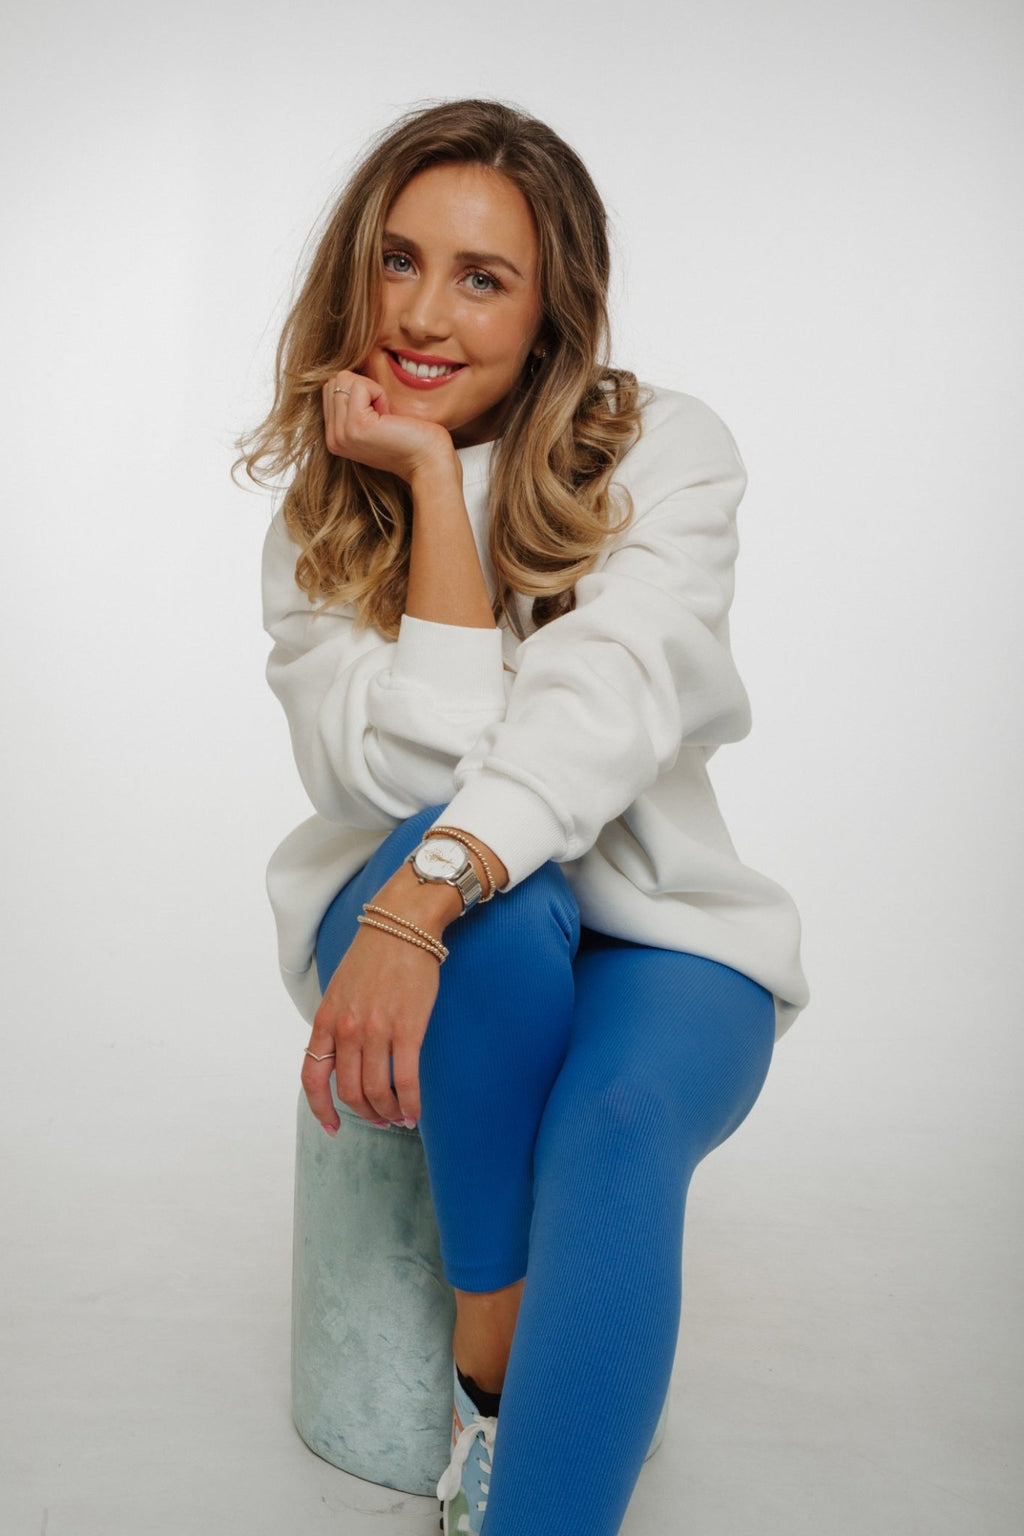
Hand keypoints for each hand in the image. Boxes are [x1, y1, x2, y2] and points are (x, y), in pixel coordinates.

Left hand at [301, 865, 457, 1133]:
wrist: (403, 924)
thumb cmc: (374, 956)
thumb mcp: (340, 990)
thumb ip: (337, 1024)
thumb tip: (342, 1058)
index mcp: (326, 1020)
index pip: (313, 1078)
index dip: (322, 1109)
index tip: (334, 1127)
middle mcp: (347, 1029)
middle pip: (350, 1092)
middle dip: (365, 1114)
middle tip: (380, 1120)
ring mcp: (376, 1030)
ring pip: (378, 1092)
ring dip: (388, 1113)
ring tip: (399, 1117)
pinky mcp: (408, 1029)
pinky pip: (407, 1080)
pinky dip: (410, 1104)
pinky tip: (414, 1112)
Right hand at [322, 369, 456, 484]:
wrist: (428, 461)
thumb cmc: (410, 438)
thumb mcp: (372, 420)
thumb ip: (353, 402)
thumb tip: (346, 373)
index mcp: (334, 436)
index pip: (331, 388)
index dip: (361, 392)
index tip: (380, 416)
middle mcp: (333, 438)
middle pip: (335, 381)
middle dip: (364, 388)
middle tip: (384, 416)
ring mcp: (342, 433)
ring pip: (344, 380)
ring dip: (372, 390)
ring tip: (386, 417)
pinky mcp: (356, 425)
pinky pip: (360, 385)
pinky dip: (379, 394)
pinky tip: (389, 417)